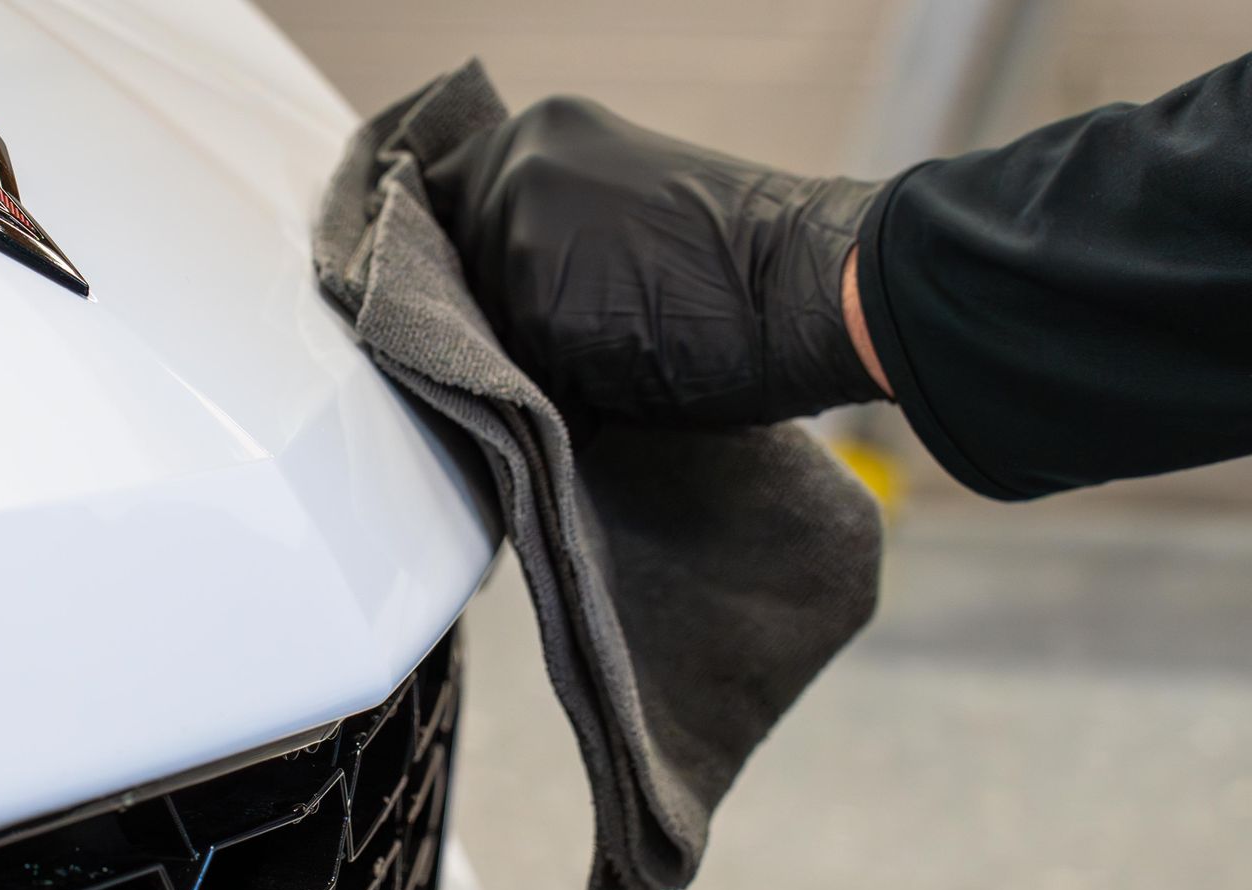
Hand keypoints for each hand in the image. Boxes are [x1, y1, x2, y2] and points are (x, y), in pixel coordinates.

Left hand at [425, 96, 886, 426]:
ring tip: (608, 352)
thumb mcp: (625, 201)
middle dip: (496, 311)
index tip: (481, 288)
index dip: (462, 254)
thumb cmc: (738, 255)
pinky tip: (615, 382)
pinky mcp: (537, 314)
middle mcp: (516, 173)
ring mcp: (519, 241)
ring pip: (486, 327)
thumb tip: (494, 277)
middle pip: (455, 270)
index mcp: (538, 133)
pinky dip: (557, 395)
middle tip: (574, 331)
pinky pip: (521, 377)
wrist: (806, 285)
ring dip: (529, 356)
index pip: (445, 199)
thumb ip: (551, 217)